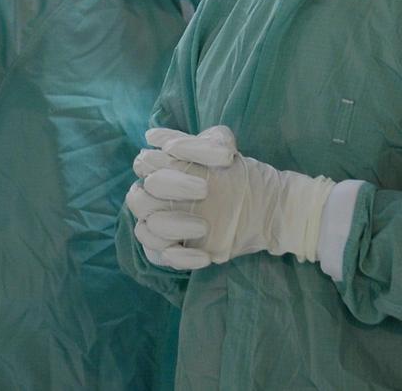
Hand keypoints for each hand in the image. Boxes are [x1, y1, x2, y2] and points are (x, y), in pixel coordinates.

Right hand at [125, 125, 333, 270]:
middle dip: (170, 191)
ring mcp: (162, 226)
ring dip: (171, 227)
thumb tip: (168, 142)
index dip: (165, 163)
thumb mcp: (223, 147)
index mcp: (160, 169)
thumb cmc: (235, 170)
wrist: (263, 204)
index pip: (144, 164)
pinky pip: (159, 258)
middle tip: (205, 189)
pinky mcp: (173, 250)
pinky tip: (204, 255)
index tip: (200, 165)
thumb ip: (201, 142)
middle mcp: (155, 198)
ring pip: (144, 231)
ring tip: (205, 227)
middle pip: (139, 198)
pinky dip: (180, 258)